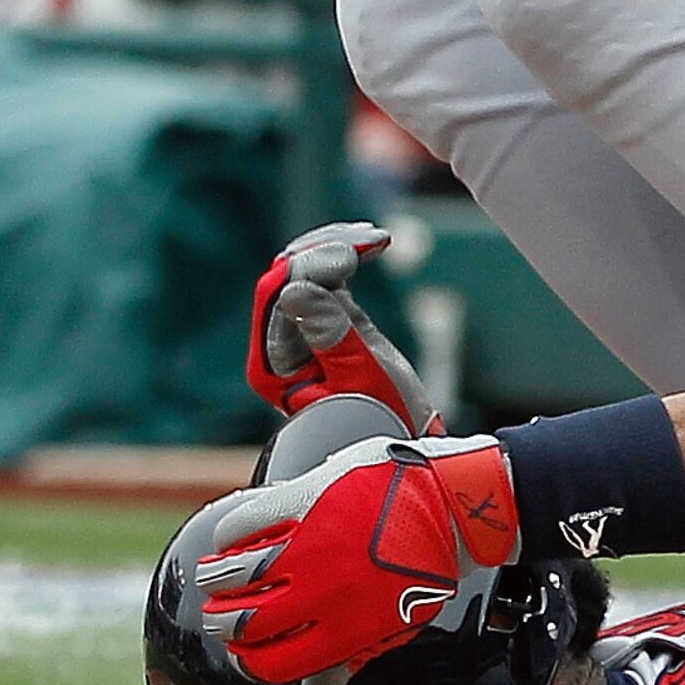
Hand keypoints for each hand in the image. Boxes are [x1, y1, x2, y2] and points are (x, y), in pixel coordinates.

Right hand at [187, 436, 523, 684]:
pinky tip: (232, 542)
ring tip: (216, 578)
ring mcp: (314, 544)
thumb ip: (338, 671)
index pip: (268, 666)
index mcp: (345, 633)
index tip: (242, 649)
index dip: (245, 662)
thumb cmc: (417, 573)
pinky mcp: (307, 499)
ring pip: (231, 575)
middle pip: (239, 623)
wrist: (454, 506)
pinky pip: (241, 524)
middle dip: (220, 623)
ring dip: (214, 580)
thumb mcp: (384, 630)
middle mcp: (325, 593)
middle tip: (219, 613)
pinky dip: (226, 536)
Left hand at [249, 221, 443, 432]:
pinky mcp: (329, 324)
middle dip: (323, 251)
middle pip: (286, 278)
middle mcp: (280, 347)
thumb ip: (332, 333)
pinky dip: (345, 259)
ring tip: (375, 238)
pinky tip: (370, 244)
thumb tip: (296, 289)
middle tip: (371, 240)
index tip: (353, 256)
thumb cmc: (385, 422)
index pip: (277, 297)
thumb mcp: (361, 378)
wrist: (408, 445)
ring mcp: (303, 333)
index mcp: (276, 365)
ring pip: (304, 272)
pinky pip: (325, 280)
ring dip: (335, 248)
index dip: (310, 266)